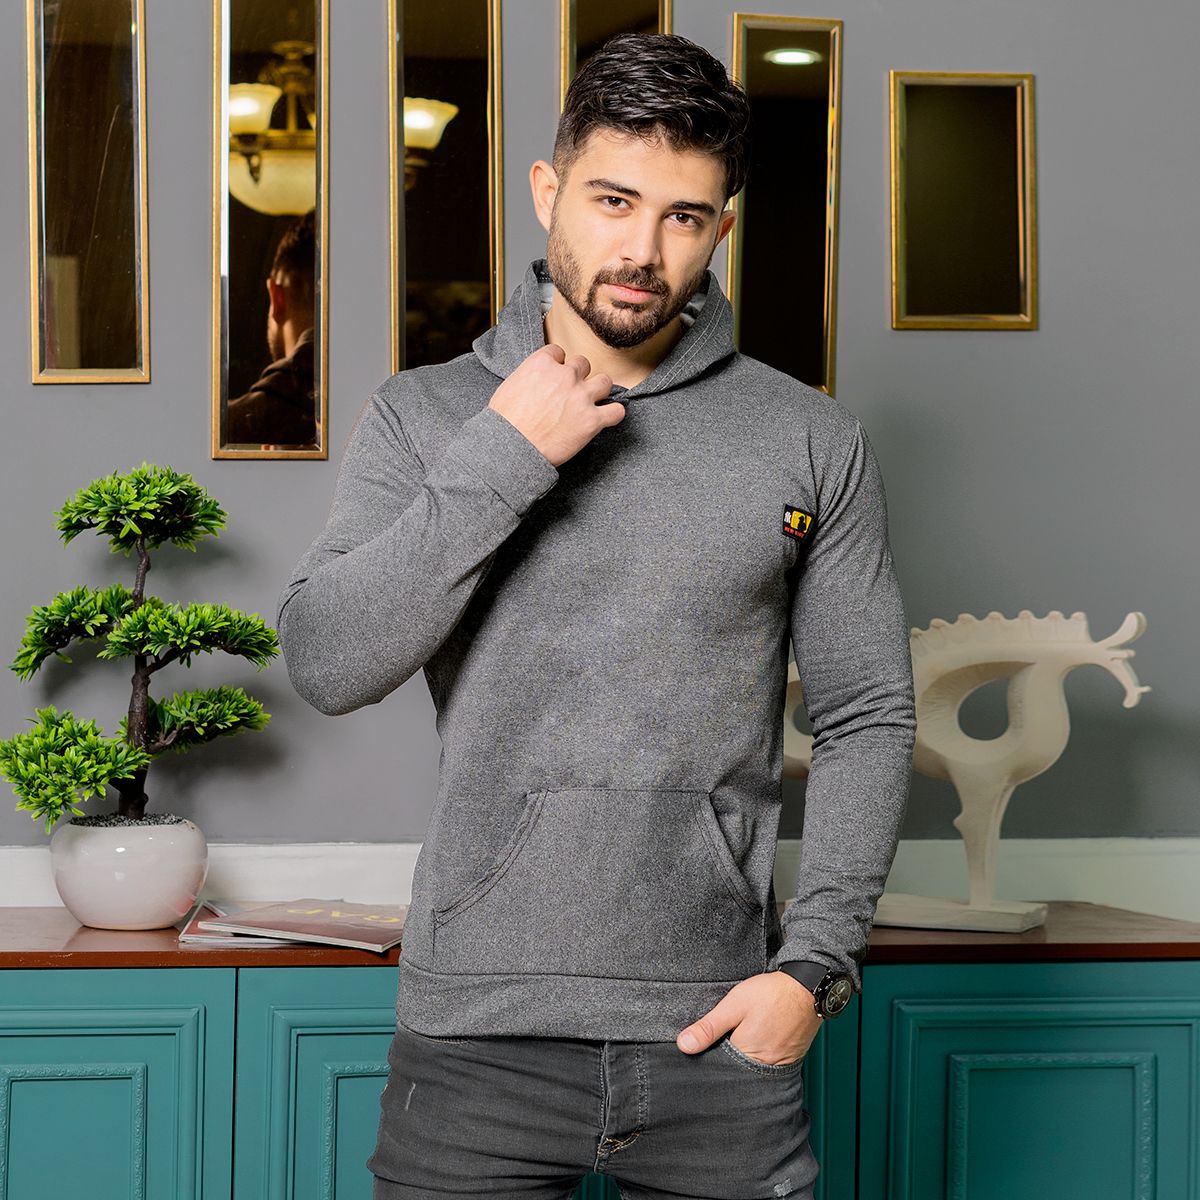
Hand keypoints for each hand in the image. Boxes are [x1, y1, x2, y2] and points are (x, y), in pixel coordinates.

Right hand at [488, 344, 623, 466]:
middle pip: (583, 364)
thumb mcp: (509, 387)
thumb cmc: (504, 423)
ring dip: (599, 390)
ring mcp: (581, 397)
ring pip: (604, 381)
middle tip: (571, 392)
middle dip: (578, 376)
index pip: (559, 352)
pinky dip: (613, 415)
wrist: (511, 448)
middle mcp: (565, 375)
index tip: (556, 376)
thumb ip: (528, 377)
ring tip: (592, 402)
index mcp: (542, 364)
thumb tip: (533, 382)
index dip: (558, 365)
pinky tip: (606, 418)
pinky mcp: (592, 420)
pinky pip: (616, 411)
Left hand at [676, 971, 822, 1065]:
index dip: (708, 1058)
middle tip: (724, 1039)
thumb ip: (709, 1027)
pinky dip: (759, 1056)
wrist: (807, 987)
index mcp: (747, 1056)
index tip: (703, 1048)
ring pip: (752, 1069)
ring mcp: (779, 1066)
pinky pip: (768, 1065)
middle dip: (726, 1061)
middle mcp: (764, 1067)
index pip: (719, 1068)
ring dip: (742, 1059)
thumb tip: (684, 1046)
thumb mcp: (734, 1005)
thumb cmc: (771, 994)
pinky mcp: (789, 1059)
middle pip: (736, 1072)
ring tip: (741, 1038)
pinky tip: (756, 1040)